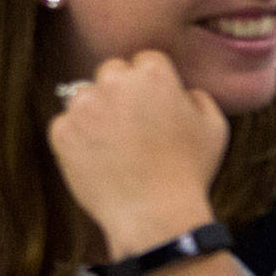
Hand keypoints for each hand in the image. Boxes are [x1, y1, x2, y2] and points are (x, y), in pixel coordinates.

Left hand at [46, 51, 227, 258]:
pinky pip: (66, 125)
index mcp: (152, 73)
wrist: (154, 214)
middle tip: (131, 127)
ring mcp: (83, 106)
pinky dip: (77, 139)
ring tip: (114, 146)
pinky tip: (98, 160)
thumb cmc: (189, 172)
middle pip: (110, 73)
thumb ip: (197, 97)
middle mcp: (113, 82)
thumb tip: (181, 91)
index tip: (152, 108)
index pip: (144, 61)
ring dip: (95, 113)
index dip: (151, 85)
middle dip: (120, 92)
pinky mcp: (61, 132)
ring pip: (84, 97)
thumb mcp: (214, 127)